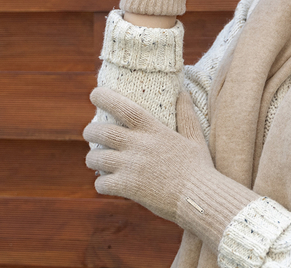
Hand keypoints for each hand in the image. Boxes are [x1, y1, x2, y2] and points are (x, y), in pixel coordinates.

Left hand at [83, 87, 257, 251]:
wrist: (200, 199)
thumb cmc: (199, 167)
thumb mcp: (195, 137)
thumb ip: (186, 114)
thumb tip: (184, 91)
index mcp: (153, 130)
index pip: (124, 108)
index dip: (106, 98)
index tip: (95, 93)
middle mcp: (139, 145)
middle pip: (102, 132)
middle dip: (90, 131)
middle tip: (89, 132)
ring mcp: (131, 166)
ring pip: (97, 158)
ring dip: (91, 158)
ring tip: (93, 159)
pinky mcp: (128, 187)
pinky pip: (102, 183)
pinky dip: (100, 183)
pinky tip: (105, 184)